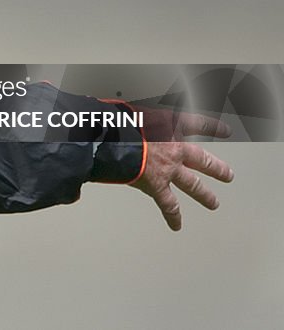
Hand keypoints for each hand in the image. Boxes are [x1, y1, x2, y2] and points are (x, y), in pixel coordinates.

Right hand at [129, 109, 233, 230]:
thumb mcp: (135, 112)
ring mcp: (169, 169)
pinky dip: (173, 216)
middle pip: (203, 160)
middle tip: (227, 175)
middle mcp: (175, 148)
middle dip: (217, 168)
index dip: (212, 127)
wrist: (111, 138)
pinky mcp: (157, 186)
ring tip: (213, 203)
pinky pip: (168, 204)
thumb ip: (139, 119)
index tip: (224, 130)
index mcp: (170, 125)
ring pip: (193, 185)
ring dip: (205, 195)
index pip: (198, 124)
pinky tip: (177, 225)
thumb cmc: (120, 121)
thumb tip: (129, 119)